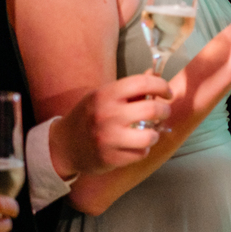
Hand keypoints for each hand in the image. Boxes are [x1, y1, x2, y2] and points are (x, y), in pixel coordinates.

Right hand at [50, 74, 173, 177]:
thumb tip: (156, 72)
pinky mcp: (110, 158)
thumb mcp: (104, 96)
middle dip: (164, 111)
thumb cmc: (90, 116)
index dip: (161, 86)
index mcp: (105, 95)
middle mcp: (106, 115)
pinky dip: (142, 150)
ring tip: (149, 133)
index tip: (167, 92)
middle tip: (163, 113)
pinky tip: (134, 146)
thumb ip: (129, 88)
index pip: (143, 83)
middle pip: (152, 110)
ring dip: (154, 135)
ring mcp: (107, 138)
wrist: (63, 145)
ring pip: (150, 137)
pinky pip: (140, 154)